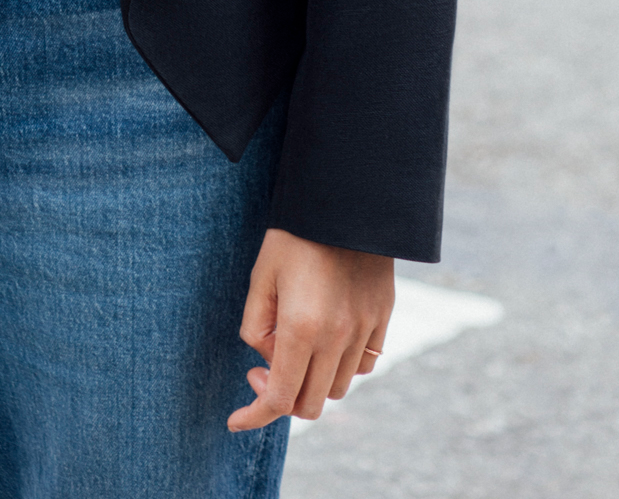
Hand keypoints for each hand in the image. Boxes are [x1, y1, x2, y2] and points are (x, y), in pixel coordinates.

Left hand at [228, 229, 392, 432]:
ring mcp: (365, 330)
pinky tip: (327, 338)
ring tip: (297, 345)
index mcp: (302, 329)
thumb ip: (256, 326)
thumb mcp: (261, 276)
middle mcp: (338, 338)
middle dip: (282, 398)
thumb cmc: (294, 235)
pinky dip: (343, 364)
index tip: (235, 419)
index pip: (279, 399)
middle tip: (264, 367)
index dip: (254, 415)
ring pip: (338, 387)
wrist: (346, 199)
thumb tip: (267, 361)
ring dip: (313, 381)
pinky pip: (364, 363)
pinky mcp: (383, 318)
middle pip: (310, 403)